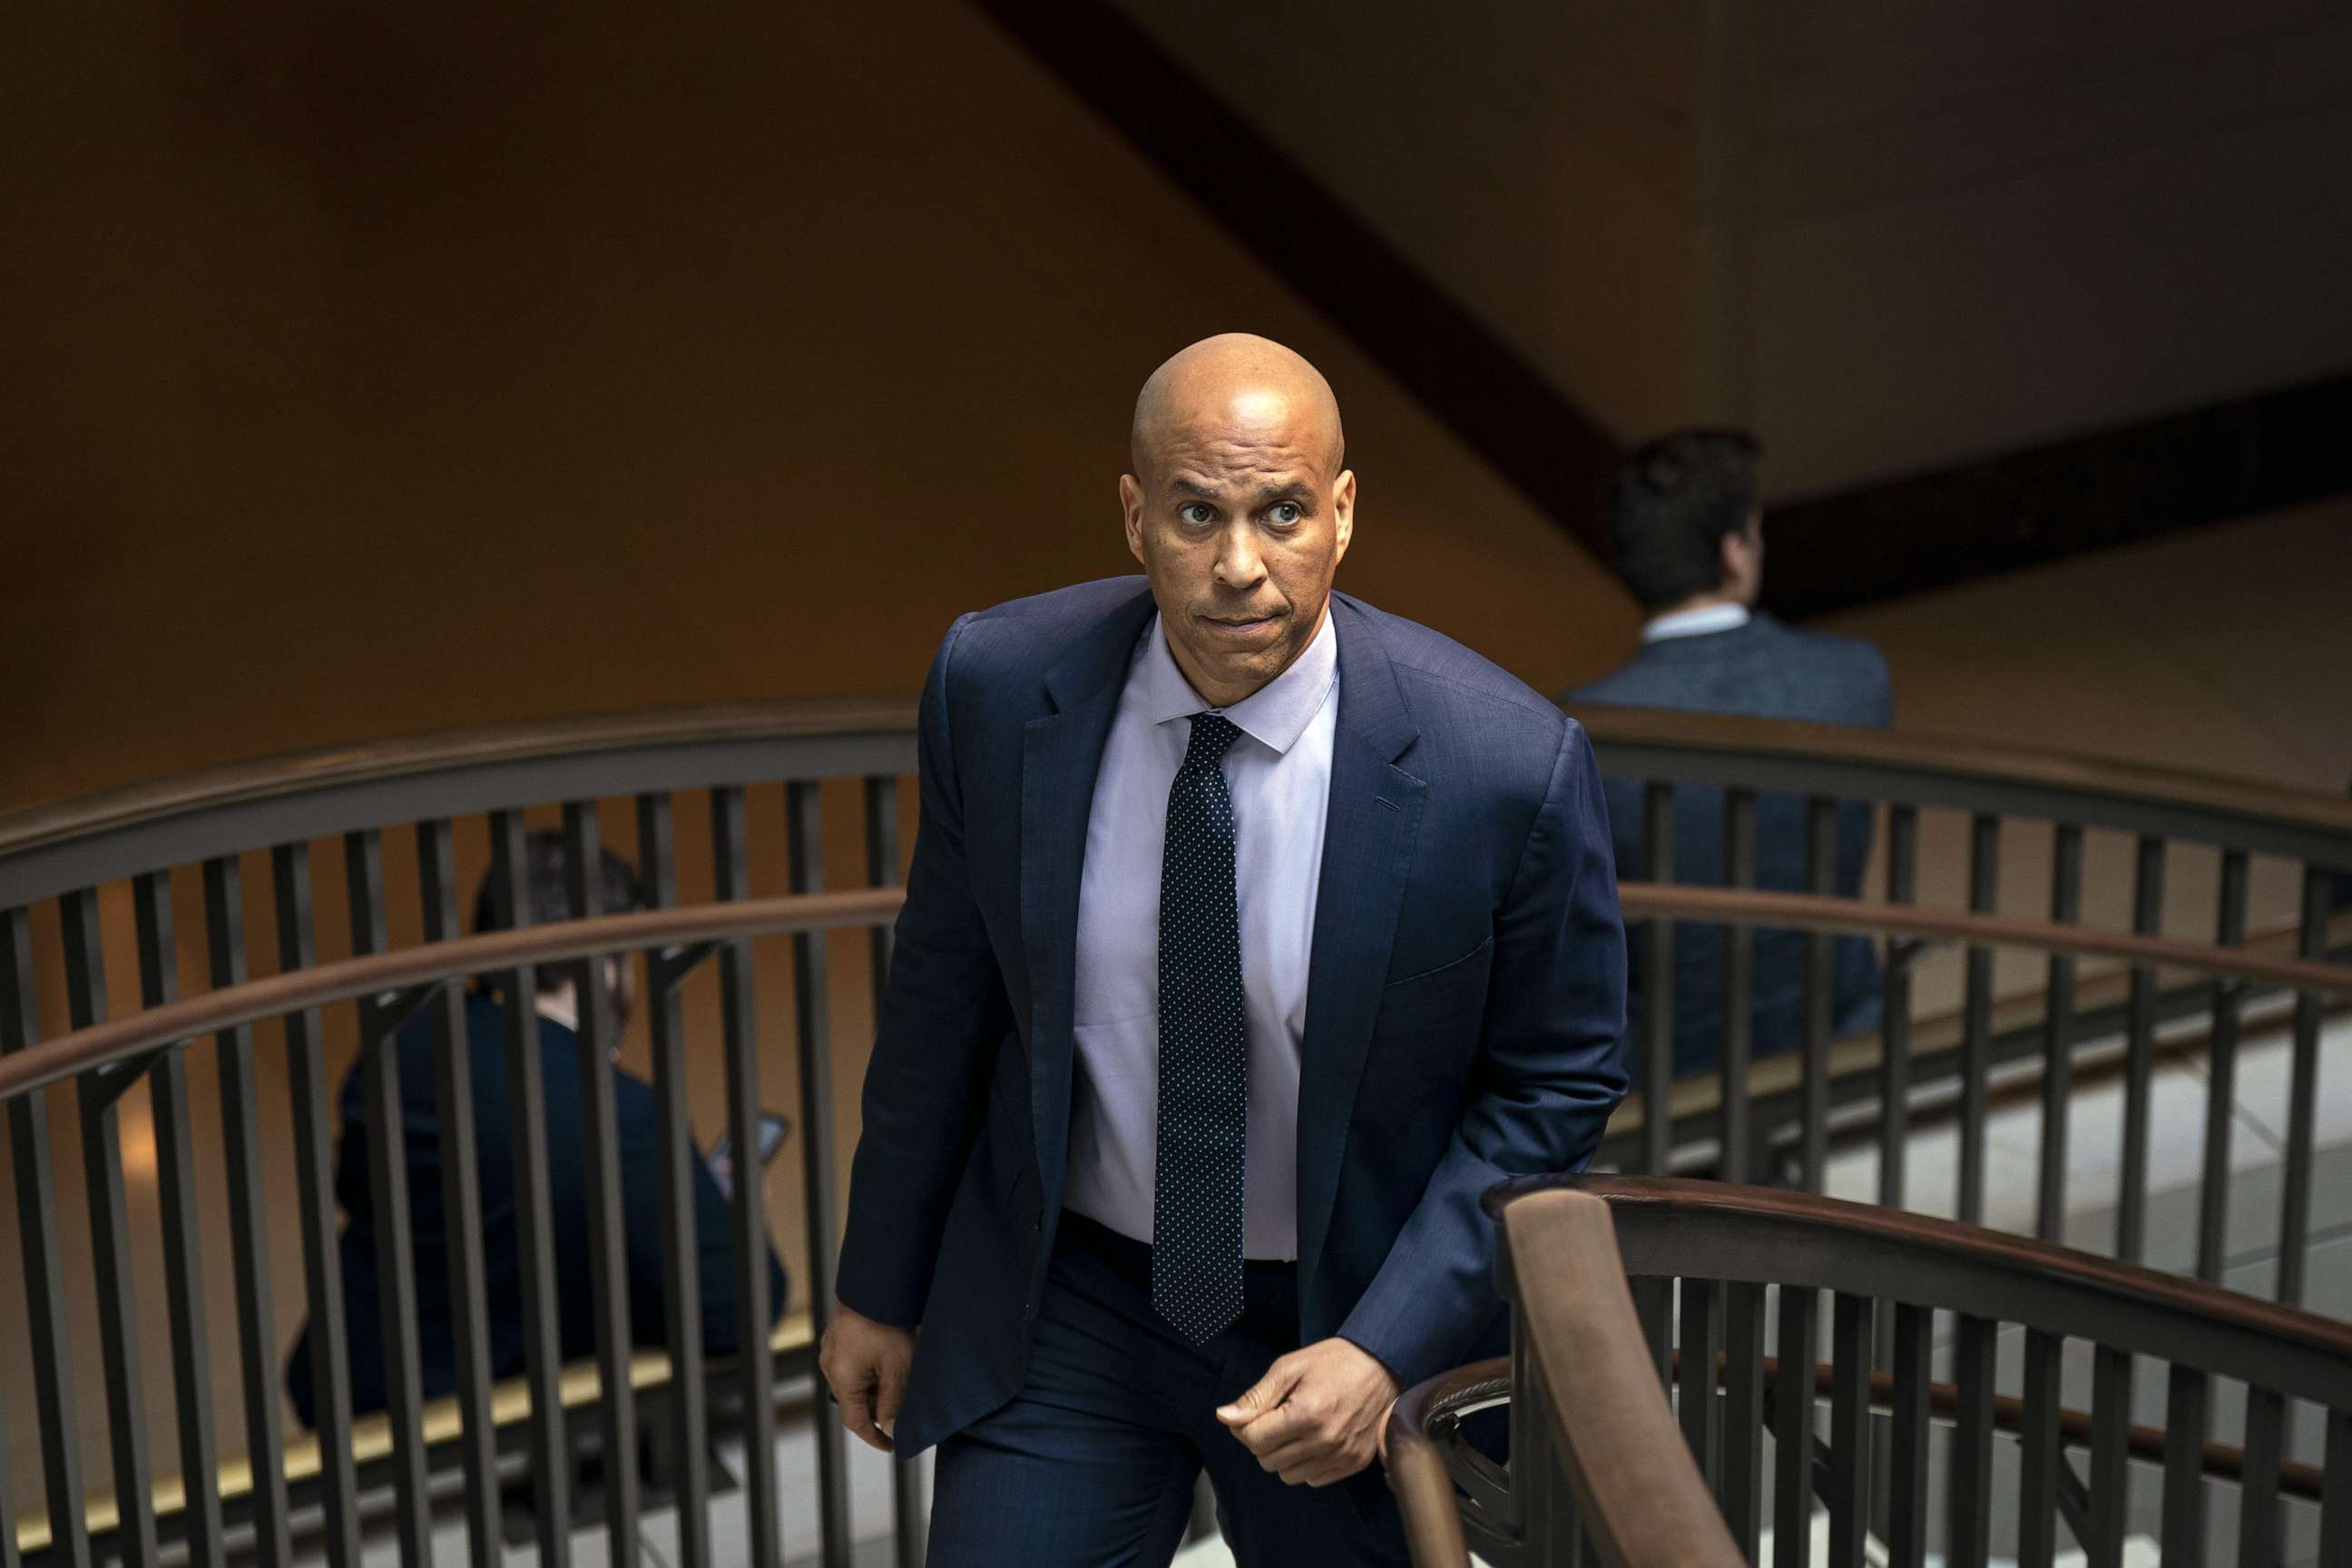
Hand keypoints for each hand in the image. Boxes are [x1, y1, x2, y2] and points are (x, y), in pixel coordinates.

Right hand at [819, 1300, 917, 1452]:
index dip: (875, 1437)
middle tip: (903, 1408)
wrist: (875, 1285)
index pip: (856, 1422)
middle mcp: (830, 1367)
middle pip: (854, 1402)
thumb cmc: (886, 1327)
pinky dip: (868, 1370)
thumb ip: (893, 1404)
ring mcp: (831, 1350)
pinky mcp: (837, 1336)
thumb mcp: (896, 1370)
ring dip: (874, 1387)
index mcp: (842, 1380)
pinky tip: (888, 1359)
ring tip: (899, 1379)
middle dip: (878, 1409)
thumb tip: (892, 1431)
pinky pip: (851, 1363)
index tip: (892, 1445)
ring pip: (853, 1382)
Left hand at [1215, 1337, 1401, 1486]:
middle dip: (1263, 1440)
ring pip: (1288, 1475)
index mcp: (1306, 1413)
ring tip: (1296, 1428)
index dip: (1245, 1426)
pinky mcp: (1353, 1464)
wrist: (1382, 1365)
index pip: (1254, 1440)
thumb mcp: (1289, 1367)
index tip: (1254, 1413)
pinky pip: (1313, 1480)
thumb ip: (1256, 1396)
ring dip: (1283, 1455)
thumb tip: (1225, 1417)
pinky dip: (1306, 1464)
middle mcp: (1324, 1441)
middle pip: (1267, 1461)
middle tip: (1276, 1417)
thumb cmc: (1334, 1361)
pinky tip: (1314, 1439)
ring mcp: (1341, 1456)